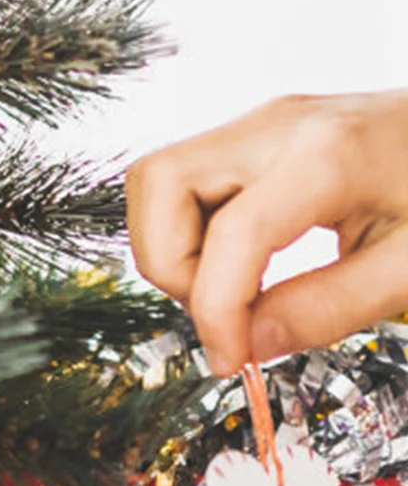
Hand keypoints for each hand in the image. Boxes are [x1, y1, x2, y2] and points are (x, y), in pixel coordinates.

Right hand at [126, 92, 407, 375]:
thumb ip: (328, 309)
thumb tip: (246, 346)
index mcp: (328, 154)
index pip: (231, 235)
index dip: (215, 311)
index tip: (232, 361)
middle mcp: (278, 125)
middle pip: (159, 183)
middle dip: (170, 263)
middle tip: (221, 307)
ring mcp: (261, 124)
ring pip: (156, 181)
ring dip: (170, 246)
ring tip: (228, 285)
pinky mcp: (255, 137)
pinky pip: (184, 183)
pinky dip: (189, 231)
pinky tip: (239, 261)